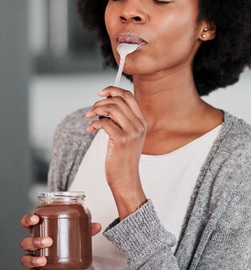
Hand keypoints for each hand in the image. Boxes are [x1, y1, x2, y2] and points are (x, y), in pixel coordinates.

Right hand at [20, 214, 100, 269]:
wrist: (62, 266)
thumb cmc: (63, 245)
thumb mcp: (74, 235)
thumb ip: (85, 230)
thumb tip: (97, 226)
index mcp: (41, 231)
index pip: (28, 223)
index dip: (28, 219)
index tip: (35, 218)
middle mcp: (33, 245)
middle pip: (25, 241)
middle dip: (35, 241)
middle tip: (48, 241)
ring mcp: (33, 258)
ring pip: (26, 257)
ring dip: (34, 258)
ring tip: (44, 259)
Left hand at [85, 86, 147, 218]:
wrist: (126, 178)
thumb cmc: (123, 158)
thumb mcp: (128, 136)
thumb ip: (122, 120)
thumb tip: (106, 104)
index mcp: (142, 121)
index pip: (129, 96)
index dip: (113, 90)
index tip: (101, 93)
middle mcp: (139, 125)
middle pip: (119, 100)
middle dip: (101, 101)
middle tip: (92, 111)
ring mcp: (132, 132)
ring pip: (112, 108)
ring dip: (96, 110)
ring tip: (90, 118)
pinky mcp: (121, 140)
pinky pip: (104, 122)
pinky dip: (94, 123)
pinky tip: (91, 129)